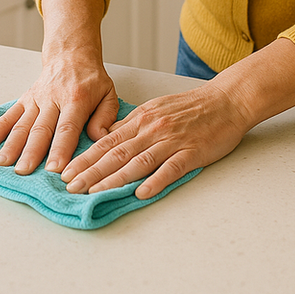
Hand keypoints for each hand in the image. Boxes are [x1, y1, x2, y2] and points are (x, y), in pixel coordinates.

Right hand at [0, 54, 119, 174]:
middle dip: (31, 152)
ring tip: (2, 163)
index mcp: (76, 99)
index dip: (60, 149)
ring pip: (23, 123)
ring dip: (11, 144)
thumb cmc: (91, 79)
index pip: (67, 128)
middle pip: (41, 129)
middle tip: (23, 172)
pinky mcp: (26, 98)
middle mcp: (53, 99)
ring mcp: (37, 98)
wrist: (72, 54)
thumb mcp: (108, 94)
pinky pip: (11, 113)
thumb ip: (106, 117)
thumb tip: (99, 138)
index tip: (54, 169)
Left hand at [60, 83, 247, 199]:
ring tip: (94, 192)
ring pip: (138, 162)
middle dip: (91, 172)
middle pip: (116, 153)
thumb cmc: (191, 107)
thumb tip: (106, 138)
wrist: (227, 100)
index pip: (107, 142)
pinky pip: (171, 169)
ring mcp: (172, 141)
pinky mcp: (192, 152)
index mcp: (142, 119)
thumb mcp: (155, 109)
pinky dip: (155, 181)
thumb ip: (132, 125)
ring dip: (114, 179)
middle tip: (70, 187)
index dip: (86, 158)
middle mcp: (152, 129)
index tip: (67, 172)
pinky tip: (141, 193)